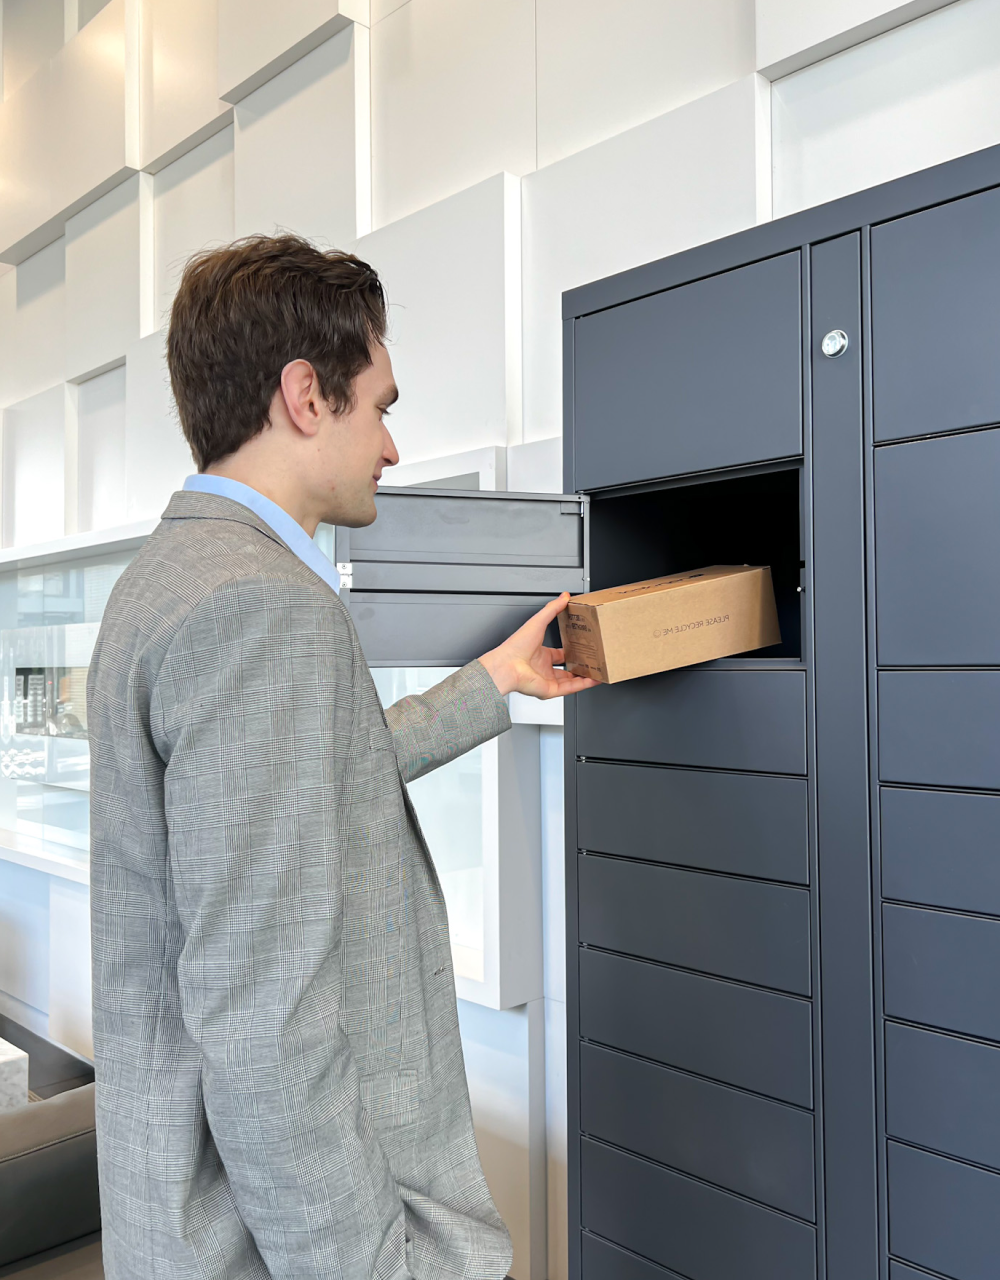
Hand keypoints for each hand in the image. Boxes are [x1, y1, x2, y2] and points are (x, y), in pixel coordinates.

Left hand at [477, 593, 599, 699]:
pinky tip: (594, 680)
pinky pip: (570, 689)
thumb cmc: (516, 646)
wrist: (507, 665)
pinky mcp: (550, 690)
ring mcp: (547, 680)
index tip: (583, 647)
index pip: (559, 654)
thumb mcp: (538, 621)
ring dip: (585, 677)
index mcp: (540, 654)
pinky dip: (583, 685)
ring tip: (598, 672)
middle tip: (593, 661)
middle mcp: (543, 668)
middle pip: (566, 669)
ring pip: (570, 680)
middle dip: (580, 666)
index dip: (571, 651)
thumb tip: (564, 597)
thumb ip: (552, 609)